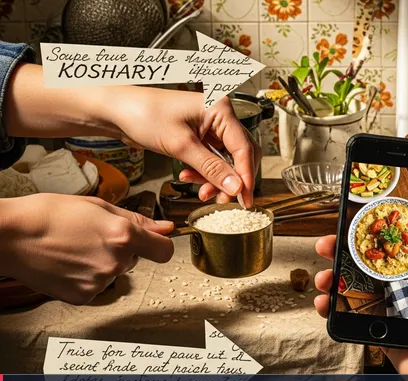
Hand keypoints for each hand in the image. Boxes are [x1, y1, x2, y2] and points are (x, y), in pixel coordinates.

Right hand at [0, 194, 174, 304]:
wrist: (9, 236)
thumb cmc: (47, 215)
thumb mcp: (98, 206)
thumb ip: (137, 219)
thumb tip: (164, 228)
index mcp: (123, 236)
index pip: (164, 251)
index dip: (159, 245)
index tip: (153, 241)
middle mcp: (115, 262)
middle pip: (135, 260)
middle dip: (122, 249)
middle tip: (92, 237)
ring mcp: (99, 282)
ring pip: (114, 272)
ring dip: (102, 263)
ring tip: (74, 248)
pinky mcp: (83, 296)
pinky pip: (96, 286)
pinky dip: (86, 277)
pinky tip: (68, 263)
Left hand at [108, 88, 259, 206]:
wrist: (116, 110)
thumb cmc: (144, 114)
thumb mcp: (180, 145)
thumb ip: (211, 168)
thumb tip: (236, 187)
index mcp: (220, 109)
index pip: (244, 147)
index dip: (246, 176)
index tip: (244, 200)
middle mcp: (220, 116)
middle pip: (240, 154)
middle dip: (232, 179)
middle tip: (224, 200)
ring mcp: (210, 126)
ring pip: (226, 160)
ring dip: (216, 179)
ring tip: (200, 192)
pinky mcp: (200, 136)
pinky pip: (212, 159)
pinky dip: (204, 173)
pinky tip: (189, 178)